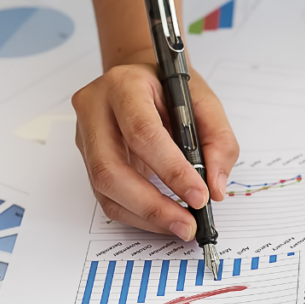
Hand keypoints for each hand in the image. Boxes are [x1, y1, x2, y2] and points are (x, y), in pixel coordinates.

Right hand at [72, 61, 238, 239]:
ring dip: (145, 215)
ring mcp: (86, 136)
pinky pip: (107, 197)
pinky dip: (137, 214)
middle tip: (186, 224)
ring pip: (105, 189)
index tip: (199, 195)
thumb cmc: (169, 87)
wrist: (139, 77)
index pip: (142, 133)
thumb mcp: (203, 101)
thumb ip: (218, 141)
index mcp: (123, 85)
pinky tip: (163, 219)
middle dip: (152, 204)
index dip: (171, 169)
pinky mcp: (88, 159)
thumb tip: (214, 188)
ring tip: (179, 226)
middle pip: (111, 168)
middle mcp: (95, 110)